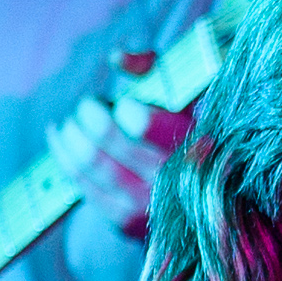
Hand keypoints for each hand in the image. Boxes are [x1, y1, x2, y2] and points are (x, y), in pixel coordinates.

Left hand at [44, 51, 186, 240]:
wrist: (219, 198)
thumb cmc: (199, 129)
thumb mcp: (191, 90)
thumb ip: (155, 67)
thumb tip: (116, 58)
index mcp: (199, 143)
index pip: (141, 124)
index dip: (125, 109)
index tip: (125, 104)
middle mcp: (174, 179)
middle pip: (106, 137)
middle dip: (88, 114)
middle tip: (89, 106)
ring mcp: (149, 204)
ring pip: (86, 160)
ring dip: (71, 133)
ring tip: (73, 122)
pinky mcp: (126, 222)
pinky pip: (80, 184)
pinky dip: (63, 155)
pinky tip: (62, 138)